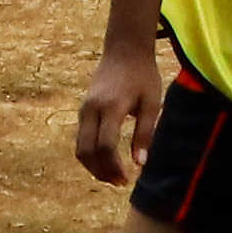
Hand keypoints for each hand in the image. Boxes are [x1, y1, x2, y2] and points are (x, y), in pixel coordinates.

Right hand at [71, 41, 166, 185]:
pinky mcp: (83, 110)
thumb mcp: (151, 102)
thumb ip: (145, 133)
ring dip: (93, 166)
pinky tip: (106, 161)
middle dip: (101, 171)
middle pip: (87, 150)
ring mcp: (84, 109)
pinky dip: (90, 155)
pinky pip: (80, 139)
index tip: (127, 178)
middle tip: (120, 182)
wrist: (124, 50)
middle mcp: (92, 109)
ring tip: (112, 176)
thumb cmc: (142, 76)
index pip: (106, 145)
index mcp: (111, 106)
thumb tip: (140, 164)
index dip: (114, 166)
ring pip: (79, 147)